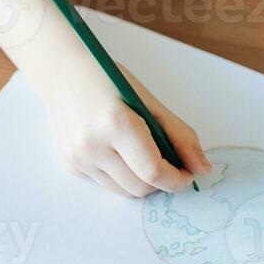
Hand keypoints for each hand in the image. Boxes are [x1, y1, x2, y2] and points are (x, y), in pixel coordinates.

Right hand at [39, 59, 209, 197]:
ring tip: (143, 155)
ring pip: (123, 191)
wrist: (61, 71)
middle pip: (140, 188)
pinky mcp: (71, 165)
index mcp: (117, 123)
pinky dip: (120, 174)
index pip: (154, 171)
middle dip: (161, 182)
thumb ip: (179, 136)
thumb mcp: (148, 101)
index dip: (177, 179)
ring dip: (141, 181)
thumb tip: (202, 168)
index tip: (187, 174)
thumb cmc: (107, 80)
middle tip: (169, 164)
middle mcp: (93, 145)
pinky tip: (117, 150)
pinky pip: (106, 183)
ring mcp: (78, 158)